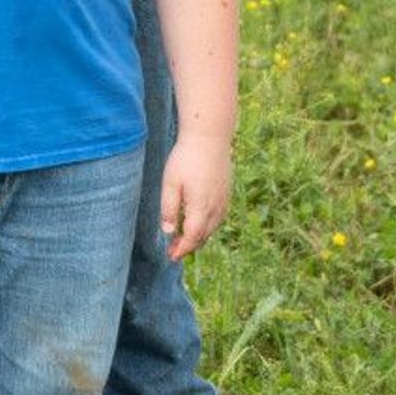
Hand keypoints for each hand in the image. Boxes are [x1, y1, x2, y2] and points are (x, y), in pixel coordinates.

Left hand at [159, 132, 230, 260]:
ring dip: (198, 237)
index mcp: (200, 207)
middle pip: (203, 236)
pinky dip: (207, 227)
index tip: (171, 256)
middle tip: (173, 250)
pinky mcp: (226, 195)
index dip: (181, 250)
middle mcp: (216, 208)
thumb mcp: (170, 183)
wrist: (209, 138)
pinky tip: (197, 223)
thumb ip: (168, 209)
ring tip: (183, 239)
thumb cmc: (186, 158)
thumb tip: (168, 231)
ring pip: (212, 229)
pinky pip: (218, 219)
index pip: (192, 237)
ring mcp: (223, 202)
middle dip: (188, 246)